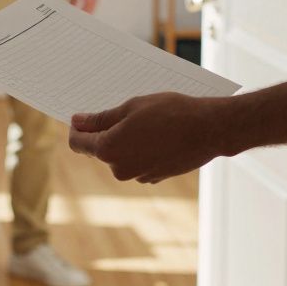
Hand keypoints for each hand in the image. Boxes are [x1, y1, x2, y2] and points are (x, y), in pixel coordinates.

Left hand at [69, 92, 229, 183]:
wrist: (208, 130)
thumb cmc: (171, 113)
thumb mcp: (131, 107)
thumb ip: (101, 119)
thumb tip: (77, 122)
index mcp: (108, 149)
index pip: (78, 143)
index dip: (78, 128)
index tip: (83, 117)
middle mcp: (119, 168)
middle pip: (100, 149)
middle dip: (107, 132)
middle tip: (127, 111)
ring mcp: (137, 176)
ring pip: (121, 155)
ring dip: (127, 140)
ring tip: (149, 122)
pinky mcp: (154, 177)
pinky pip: (138, 162)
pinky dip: (142, 149)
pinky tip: (160, 135)